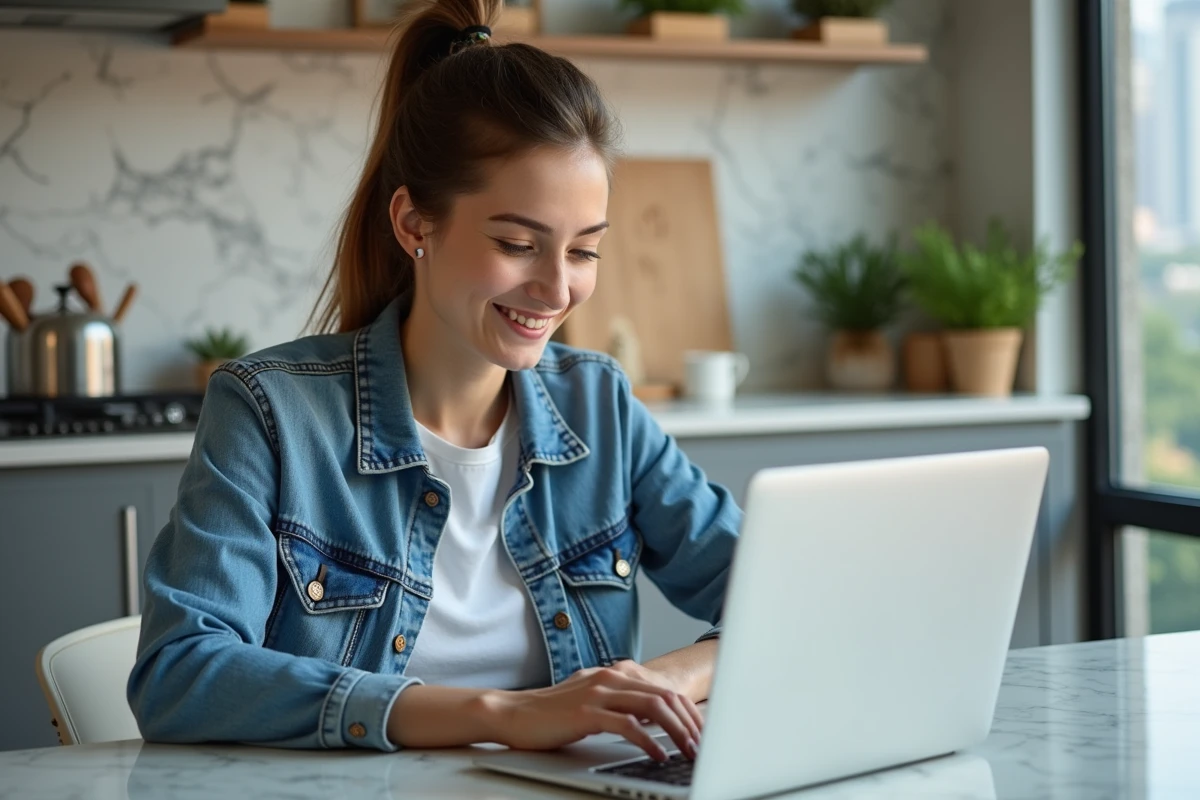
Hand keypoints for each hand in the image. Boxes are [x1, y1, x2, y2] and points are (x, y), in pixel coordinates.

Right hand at [483, 663, 702, 761]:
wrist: (514, 713)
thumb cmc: (552, 713)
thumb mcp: (593, 701)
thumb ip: (620, 704)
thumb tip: (652, 721)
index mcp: (615, 674)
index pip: (664, 690)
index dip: (688, 712)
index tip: (702, 732)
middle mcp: (611, 678)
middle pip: (665, 696)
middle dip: (690, 722)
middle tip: (702, 745)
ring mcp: (599, 693)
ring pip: (652, 707)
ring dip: (676, 731)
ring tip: (688, 751)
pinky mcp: (586, 712)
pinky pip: (627, 726)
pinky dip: (648, 742)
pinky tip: (657, 755)